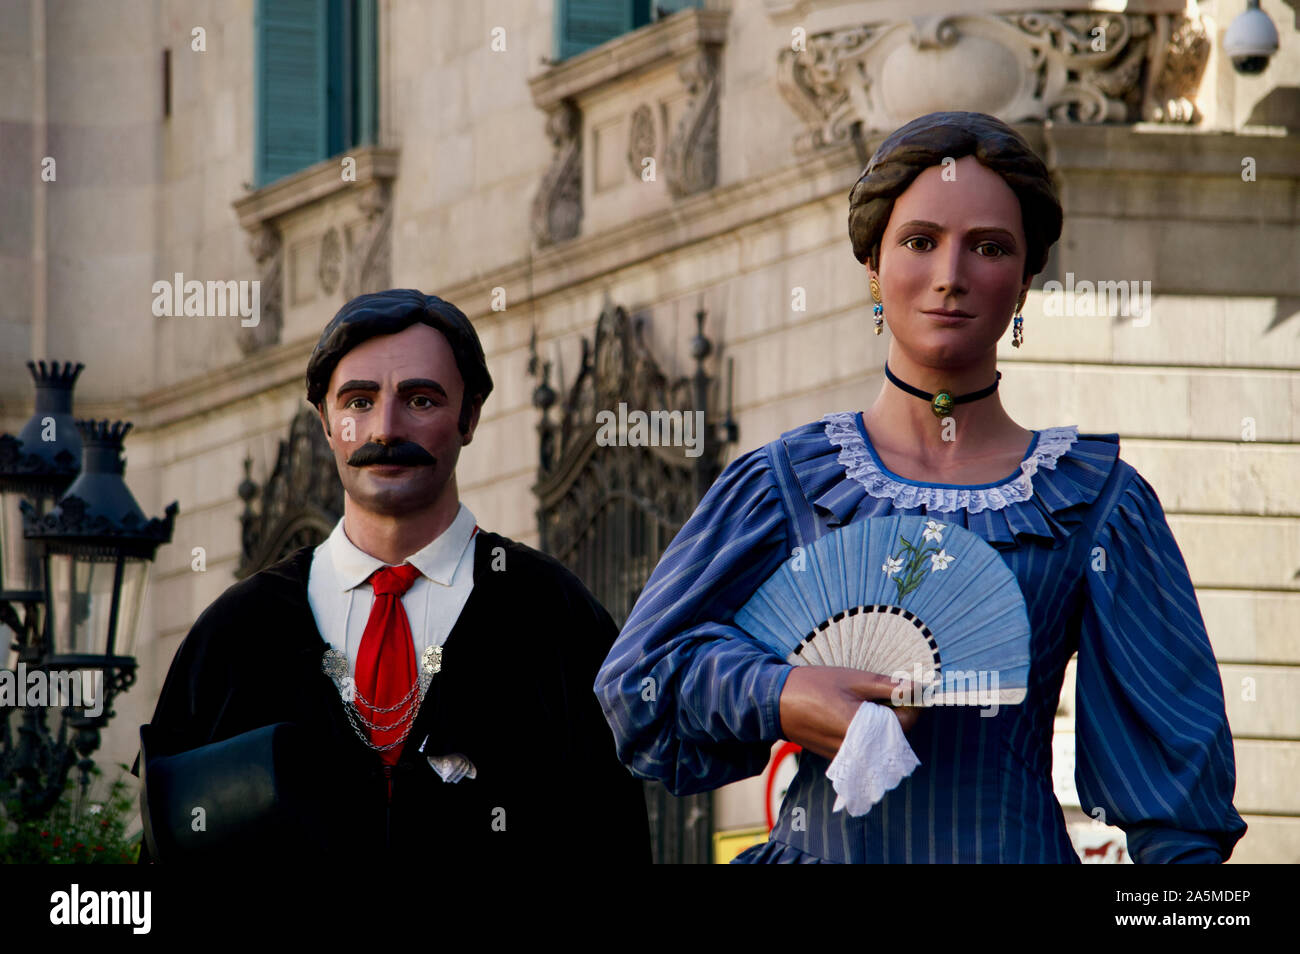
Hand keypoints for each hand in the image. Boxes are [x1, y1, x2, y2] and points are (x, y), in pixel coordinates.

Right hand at [778, 666, 921, 760]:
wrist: (776, 702)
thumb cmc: (813, 686)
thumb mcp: (853, 680)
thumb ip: (888, 686)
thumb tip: (917, 687)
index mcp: (864, 730)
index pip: (906, 722)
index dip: (910, 703)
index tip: (906, 688)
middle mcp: (859, 751)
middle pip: (894, 735)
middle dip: (895, 713)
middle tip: (881, 691)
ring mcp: (848, 757)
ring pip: (879, 742)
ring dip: (880, 724)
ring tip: (862, 702)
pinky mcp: (838, 758)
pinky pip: (863, 748)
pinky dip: (865, 733)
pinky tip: (850, 714)